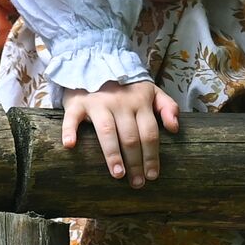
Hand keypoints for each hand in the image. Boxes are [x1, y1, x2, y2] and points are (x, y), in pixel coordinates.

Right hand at [61, 80, 179, 187]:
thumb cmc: (126, 85)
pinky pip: (72, 118)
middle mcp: (121, 103)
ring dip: (112, 154)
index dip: (152, 155)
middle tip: (137, 183)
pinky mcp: (77, 103)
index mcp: (140, 102)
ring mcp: (98, 103)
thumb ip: (167, 107)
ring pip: (107, 131)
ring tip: (117, 174)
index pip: (149, 132)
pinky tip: (70, 145)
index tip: (152, 176)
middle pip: (130, 136)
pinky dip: (69, 131)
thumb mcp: (151, 90)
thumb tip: (175, 129)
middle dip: (135, 162)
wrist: (96, 61)